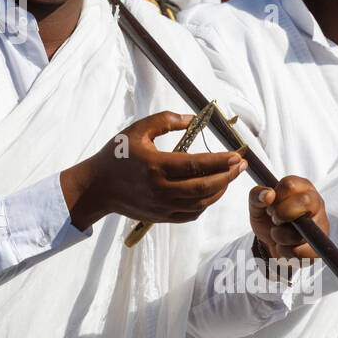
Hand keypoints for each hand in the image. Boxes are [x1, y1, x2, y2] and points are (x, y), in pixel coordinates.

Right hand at [61, 111, 246, 231]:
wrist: (97, 187)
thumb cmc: (117, 155)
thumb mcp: (137, 130)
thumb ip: (165, 121)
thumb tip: (192, 119)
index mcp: (155, 166)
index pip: (196, 165)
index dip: (220, 161)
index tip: (236, 155)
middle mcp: (160, 189)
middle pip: (204, 187)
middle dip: (228, 176)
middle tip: (240, 166)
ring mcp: (161, 206)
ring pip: (201, 203)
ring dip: (220, 190)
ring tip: (229, 177)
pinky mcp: (161, 217)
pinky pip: (191, 214)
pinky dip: (205, 203)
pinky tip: (211, 191)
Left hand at [249, 176, 328, 262]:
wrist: (271, 243)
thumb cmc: (267, 219)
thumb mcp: (256, 206)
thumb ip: (257, 196)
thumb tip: (268, 195)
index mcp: (300, 187)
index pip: (290, 185)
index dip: (275, 198)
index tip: (269, 207)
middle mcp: (316, 202)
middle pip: (304, 202)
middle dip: (282, 214)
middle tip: (275, 221)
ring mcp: (321, 224)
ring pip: (303, 230)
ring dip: (281, 237)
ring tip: (277, 235)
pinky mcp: (320, 246)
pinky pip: (303, 251)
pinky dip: (287, 253)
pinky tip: (285, 248)